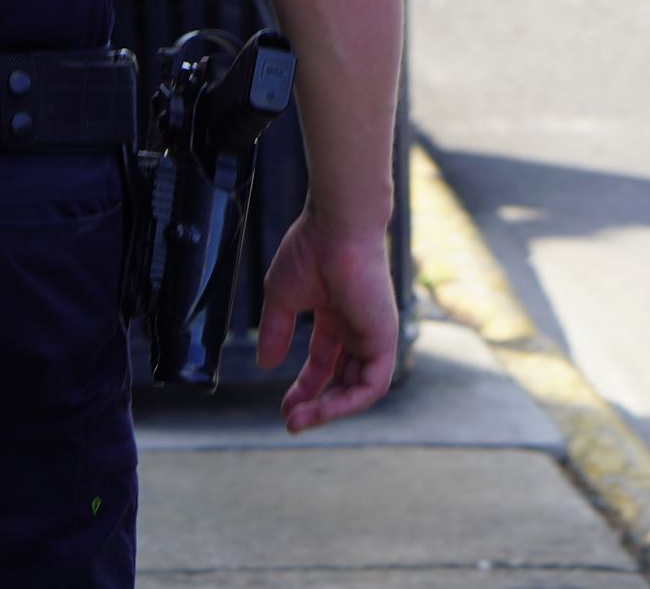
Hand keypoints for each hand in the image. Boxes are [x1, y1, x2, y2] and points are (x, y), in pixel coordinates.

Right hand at [254, 212, 398, 433]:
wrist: (337, 227)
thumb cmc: (310, 250)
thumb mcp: (282, 298)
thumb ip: (276, 332)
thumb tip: (265, 363)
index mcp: (336, 315)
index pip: (323, 362)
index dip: (304, 387)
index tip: (284, 407)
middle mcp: (357, 327)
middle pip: (341, 379)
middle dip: (316, 404)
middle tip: (291, 421)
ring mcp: (373, 334)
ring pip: (358, 388)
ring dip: (329, 410)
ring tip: (300, 421)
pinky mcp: (384, 338)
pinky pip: (372, 385)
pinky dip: (349, 402)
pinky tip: (322, 410)